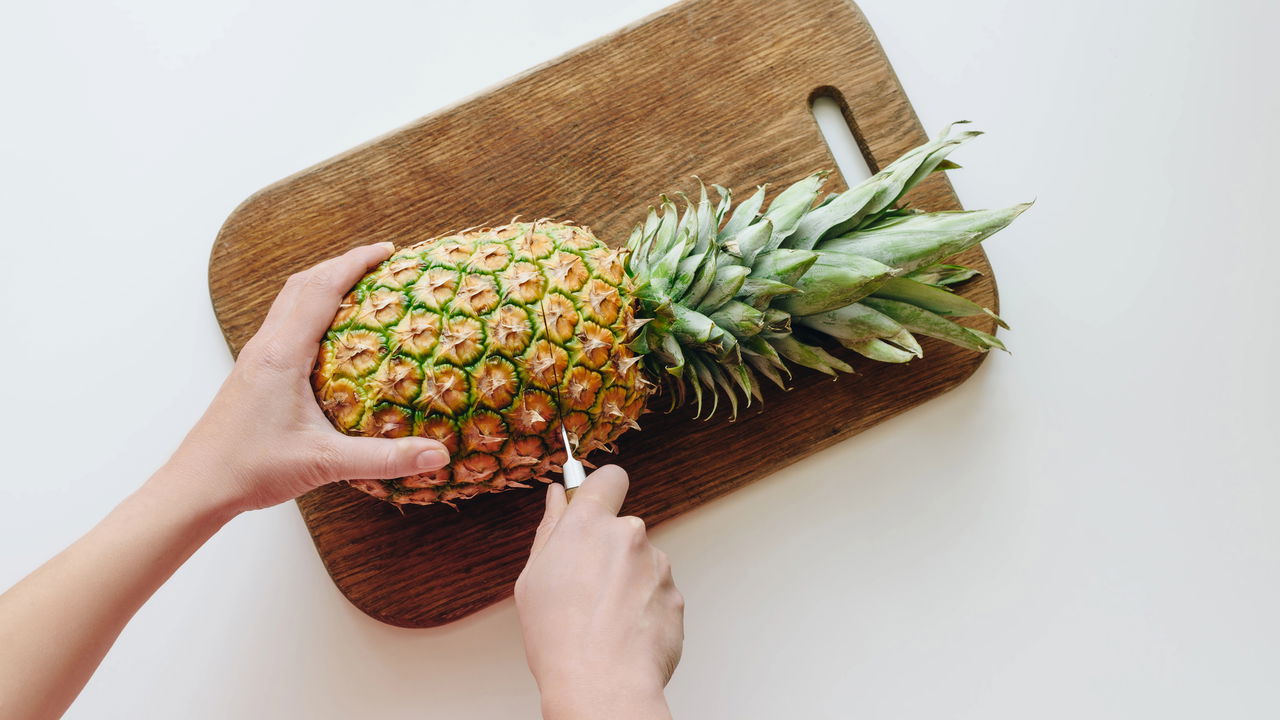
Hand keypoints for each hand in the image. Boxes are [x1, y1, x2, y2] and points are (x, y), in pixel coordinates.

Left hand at [162, 242, 450, 513]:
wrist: (197, 486)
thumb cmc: (251, 469)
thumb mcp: (326, 462)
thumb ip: (384, 458)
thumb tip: (437, 455)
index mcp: (282, 353)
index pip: (322, 289)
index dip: (355, 262)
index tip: (388, 250)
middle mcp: (266, 347)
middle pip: (303, 284)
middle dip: (343, 265)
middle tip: (381, 262)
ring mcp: (256, 358)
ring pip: (290, 301)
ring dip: (323, 284)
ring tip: (359, 287)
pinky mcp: (253, 374)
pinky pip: (285, 325)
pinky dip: (311, 311)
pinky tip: (331, 335)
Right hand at [515, 466, 683, 719]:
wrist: (603, 685)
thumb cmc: (561, 639)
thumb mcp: (533, 579)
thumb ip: (550, 530)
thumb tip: (557, 498)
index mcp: (589, 525)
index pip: (609, 478)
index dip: (603, 488)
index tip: (595, 501)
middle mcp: (629, 535)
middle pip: (622, 530)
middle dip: (609, 552)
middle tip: (585, 589)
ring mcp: (658, 566)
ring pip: (641, 564)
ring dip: (628, 583)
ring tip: (604, 620)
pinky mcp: (676, 596)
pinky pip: (657, 594)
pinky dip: (644, 608)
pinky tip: (624, 633)